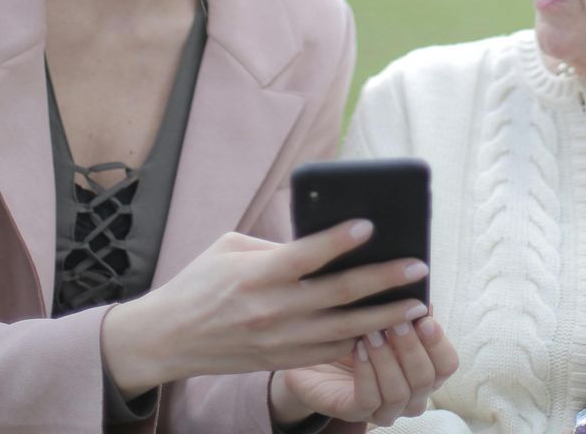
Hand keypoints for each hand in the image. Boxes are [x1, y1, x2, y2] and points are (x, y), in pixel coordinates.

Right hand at [102, 222, 430, 395]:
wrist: (168, 339)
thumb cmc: (200, 282)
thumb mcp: (230, 248)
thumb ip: (276, 245)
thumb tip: (322, 240)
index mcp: (256, 274)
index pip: (306, 255)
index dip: (339, 240)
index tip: (371, 225)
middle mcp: (270, 309)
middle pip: (338, 294)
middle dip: (383, 280)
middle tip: (417, 265)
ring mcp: (278, 340)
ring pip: (343, 330)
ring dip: (384, 317)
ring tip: (416, 304)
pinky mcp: (281, 361)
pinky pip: (329, 353)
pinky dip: (359, 342)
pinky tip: (385, 331)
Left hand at [274, 311, 459, 425]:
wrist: (313, 351)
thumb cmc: (354, 331)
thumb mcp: (380, 316)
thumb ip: (403, 310)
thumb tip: (420, 293)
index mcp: (425, 370)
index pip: (447, 365)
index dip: (438, 342)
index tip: (424, 317)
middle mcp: (412, 395)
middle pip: (425, 379)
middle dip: (411, 348)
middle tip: (396, 321)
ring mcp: (385, 409)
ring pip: (399, 392)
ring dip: (387, 359)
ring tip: (372, 332)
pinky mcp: (356, 413)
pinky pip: (369, 400)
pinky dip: (366, 373)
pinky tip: (359, 349)